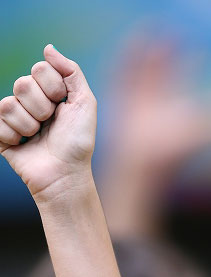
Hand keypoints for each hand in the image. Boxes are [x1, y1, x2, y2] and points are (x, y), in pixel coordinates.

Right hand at [0, 45, 95, 199]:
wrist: (66, 175)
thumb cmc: (78, 143)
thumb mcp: (85, 103)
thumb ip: (72, 71)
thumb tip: (48, 48)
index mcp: (48, 91)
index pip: (39, 69)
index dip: (53, 88)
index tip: (63, 106)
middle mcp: (30, 101)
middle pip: (22, 84)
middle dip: (41, 107)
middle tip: (50, 124)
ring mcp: (15, 118)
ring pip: (9, 104)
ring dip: (28, 124)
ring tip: (38, 137)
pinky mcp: (2, 136)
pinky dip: (13, 136)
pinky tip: (24, 146)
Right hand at [103, 36, 210, 183]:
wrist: (142, 167)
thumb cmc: (168, 157)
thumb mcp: (194, 137)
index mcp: (170, 106)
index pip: (180, 77)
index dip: (189, 61)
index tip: (196, 45)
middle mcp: (153, 101)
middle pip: (160, 68)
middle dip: (166, 49)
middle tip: (173, 29)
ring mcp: (135, 100)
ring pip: (140, 68)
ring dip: (145, 49)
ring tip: (150, 27)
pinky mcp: (121, 102)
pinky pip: (122, 74)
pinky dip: (126, 59)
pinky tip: (132, 44)